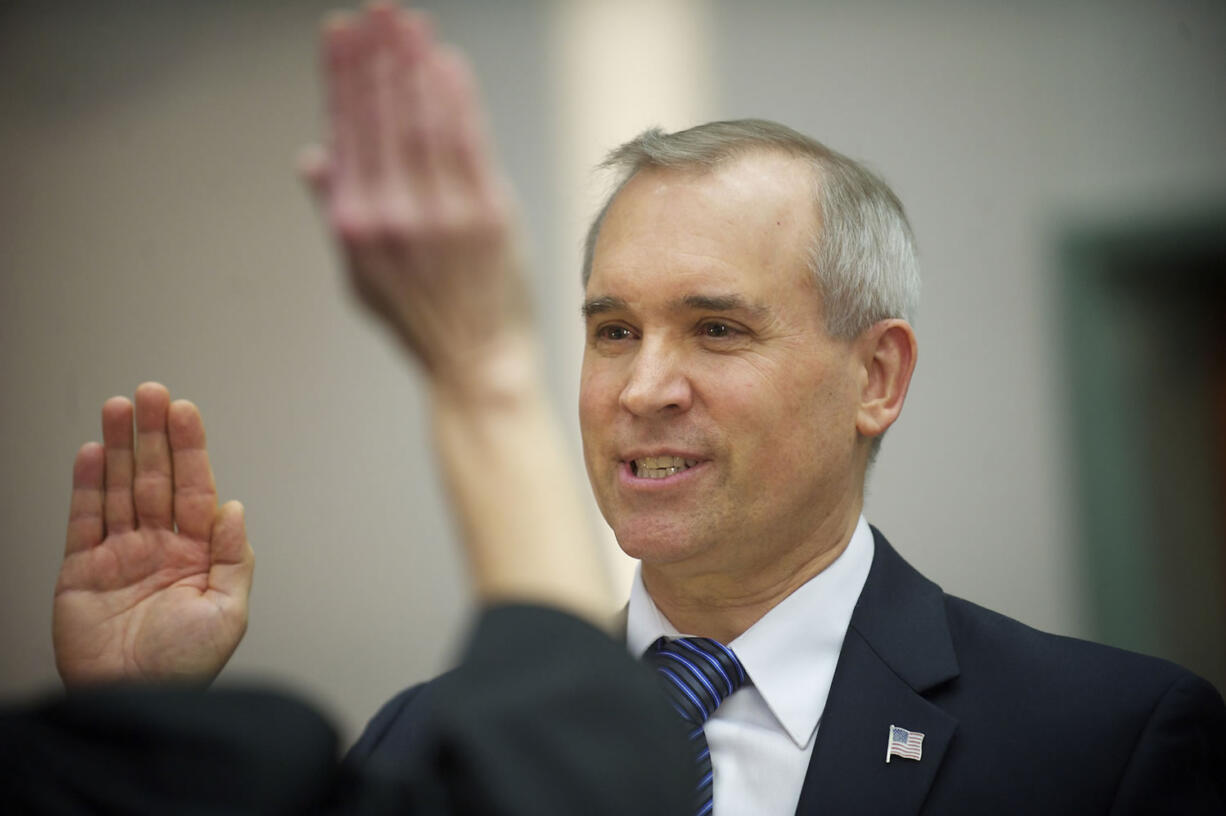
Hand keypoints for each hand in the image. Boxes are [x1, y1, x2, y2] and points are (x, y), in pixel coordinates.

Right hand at [53, 383, 253, 686]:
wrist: (133, 703)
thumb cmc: (184, 668)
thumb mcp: (228, 613)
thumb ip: (234, 557)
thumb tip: (234, 506)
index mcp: (198, 554)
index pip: (194, 488)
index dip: (190, 449)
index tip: (185, 411)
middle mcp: (159, 547)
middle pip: (155, 478)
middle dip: (154, 435)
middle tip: (152, 393)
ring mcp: (120, 554)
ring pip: (119, 488)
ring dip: (119, 448)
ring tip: (120, 408)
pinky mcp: (82, 569)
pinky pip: (84, 519)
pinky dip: (86, 485)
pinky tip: (92, 452)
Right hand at [301, 3, 529, 394]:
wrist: (477, 361)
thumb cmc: (419, 318)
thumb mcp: (360, 274)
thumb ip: (337, 211)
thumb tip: (310, 157)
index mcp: (357, 223)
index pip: (347, 132)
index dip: (343, 78)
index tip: (341, 33)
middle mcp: (393, 214)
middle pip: (381, 116)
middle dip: (377, 56)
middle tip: (377, 11)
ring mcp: (442, 213)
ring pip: (422, 119)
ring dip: (414, 63)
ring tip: (406, 21)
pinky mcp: (487, 214)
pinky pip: (467, 142)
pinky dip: (455, 98)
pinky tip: (445, 63)